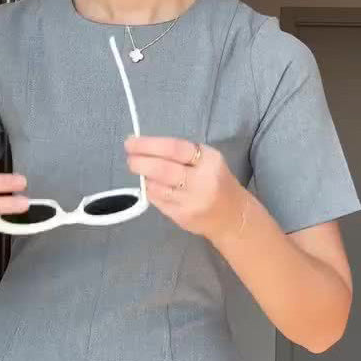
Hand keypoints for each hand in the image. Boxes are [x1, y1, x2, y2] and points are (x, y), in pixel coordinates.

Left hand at [124, 136, 244, 242]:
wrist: (231, 216)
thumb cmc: (215, 182)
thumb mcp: (207, 161)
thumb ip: (181, 154)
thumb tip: (145, 148)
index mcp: (209, 161)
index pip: (174, 148)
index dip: (149, 145)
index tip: (131, 143)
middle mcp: (201, 182)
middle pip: (163, 169)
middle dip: (141, 162)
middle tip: (130, 159)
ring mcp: (191, 202)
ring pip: (157, 187)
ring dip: (144, 178)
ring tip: (141, 171)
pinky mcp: (182, 217)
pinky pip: (158, 201)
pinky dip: (150, 191)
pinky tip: (151, 186)